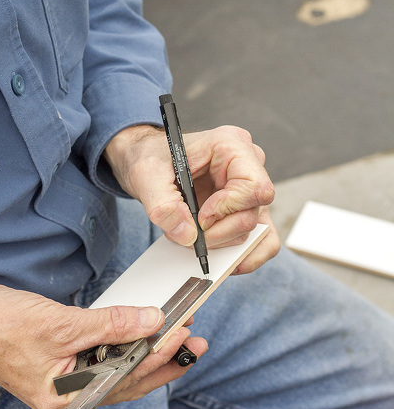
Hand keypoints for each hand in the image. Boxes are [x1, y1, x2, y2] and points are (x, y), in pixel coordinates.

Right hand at [0, 280, 206, 408]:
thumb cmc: (0, 324)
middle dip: (165, 360)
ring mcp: (68, 383)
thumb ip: (110, 325)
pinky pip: (105, 358)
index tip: (186, 333)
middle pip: (129, 380)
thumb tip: (152, 322)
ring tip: (181, 335)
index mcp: (67, 400)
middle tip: (198, 341)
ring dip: (149, 350)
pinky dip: (126, 344)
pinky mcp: (66, 365)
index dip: (160, 354)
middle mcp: (70, 398)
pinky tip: (144, 334)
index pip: (127, 378)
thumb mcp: (62, 323)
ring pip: (120, 370)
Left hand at [105, 124, 279, 272]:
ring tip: (194, 237)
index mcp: (231, 146)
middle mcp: (248, 165)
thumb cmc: (152, 157)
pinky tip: (229, 262)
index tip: (200, 218)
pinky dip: (247, 254)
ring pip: (256, 230)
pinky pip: (262, 237)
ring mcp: (248, 188)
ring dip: (224, 242)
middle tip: (191, 233)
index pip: (253, 187)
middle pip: (253, 213)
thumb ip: (163, 205)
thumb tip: (187, 235)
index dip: (227, 209)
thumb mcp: (147, 175)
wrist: (148, 161)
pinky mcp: (244, 208)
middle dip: (220, 232)